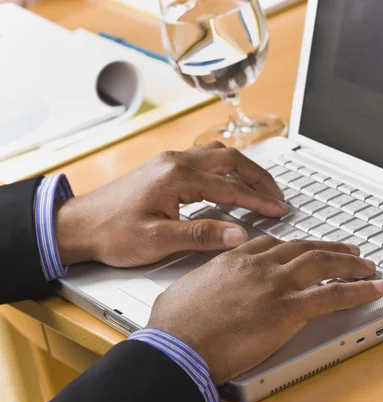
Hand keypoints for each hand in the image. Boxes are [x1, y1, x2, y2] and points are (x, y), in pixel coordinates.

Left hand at [55, 142, 287, 266]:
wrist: (78, 225)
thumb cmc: (111, 233)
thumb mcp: (159, 240)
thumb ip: (202, 235)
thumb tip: (239, 235)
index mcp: (176, 176)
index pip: (230, 187)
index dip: (258, 201)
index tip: (278, 210)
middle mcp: (175, 162)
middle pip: (230, 159)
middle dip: (258, 177)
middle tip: (277, 195)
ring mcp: (169, 161)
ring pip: (218, 154)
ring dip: (243, 168)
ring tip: (261, 186)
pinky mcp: (164, 167)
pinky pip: (204, 159)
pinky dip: (226, 168)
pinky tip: (230, 180)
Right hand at [147, 237, 382, 384]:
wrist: (178, 345)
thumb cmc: (175, 326)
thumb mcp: (185, 292)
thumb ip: (203, 285)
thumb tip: (201, 291)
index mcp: (234, 260)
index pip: (273, 245)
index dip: (296, 246)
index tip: (306, 247)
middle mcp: (259, 266)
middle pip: (304, 249)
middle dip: (330, 249)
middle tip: (348, 251)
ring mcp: (276, 285)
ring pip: (324, 265)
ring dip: (350, 264)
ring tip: (367, 265)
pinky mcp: (288, 310)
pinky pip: (333, 296)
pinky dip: (358, 291)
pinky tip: (374, 289)